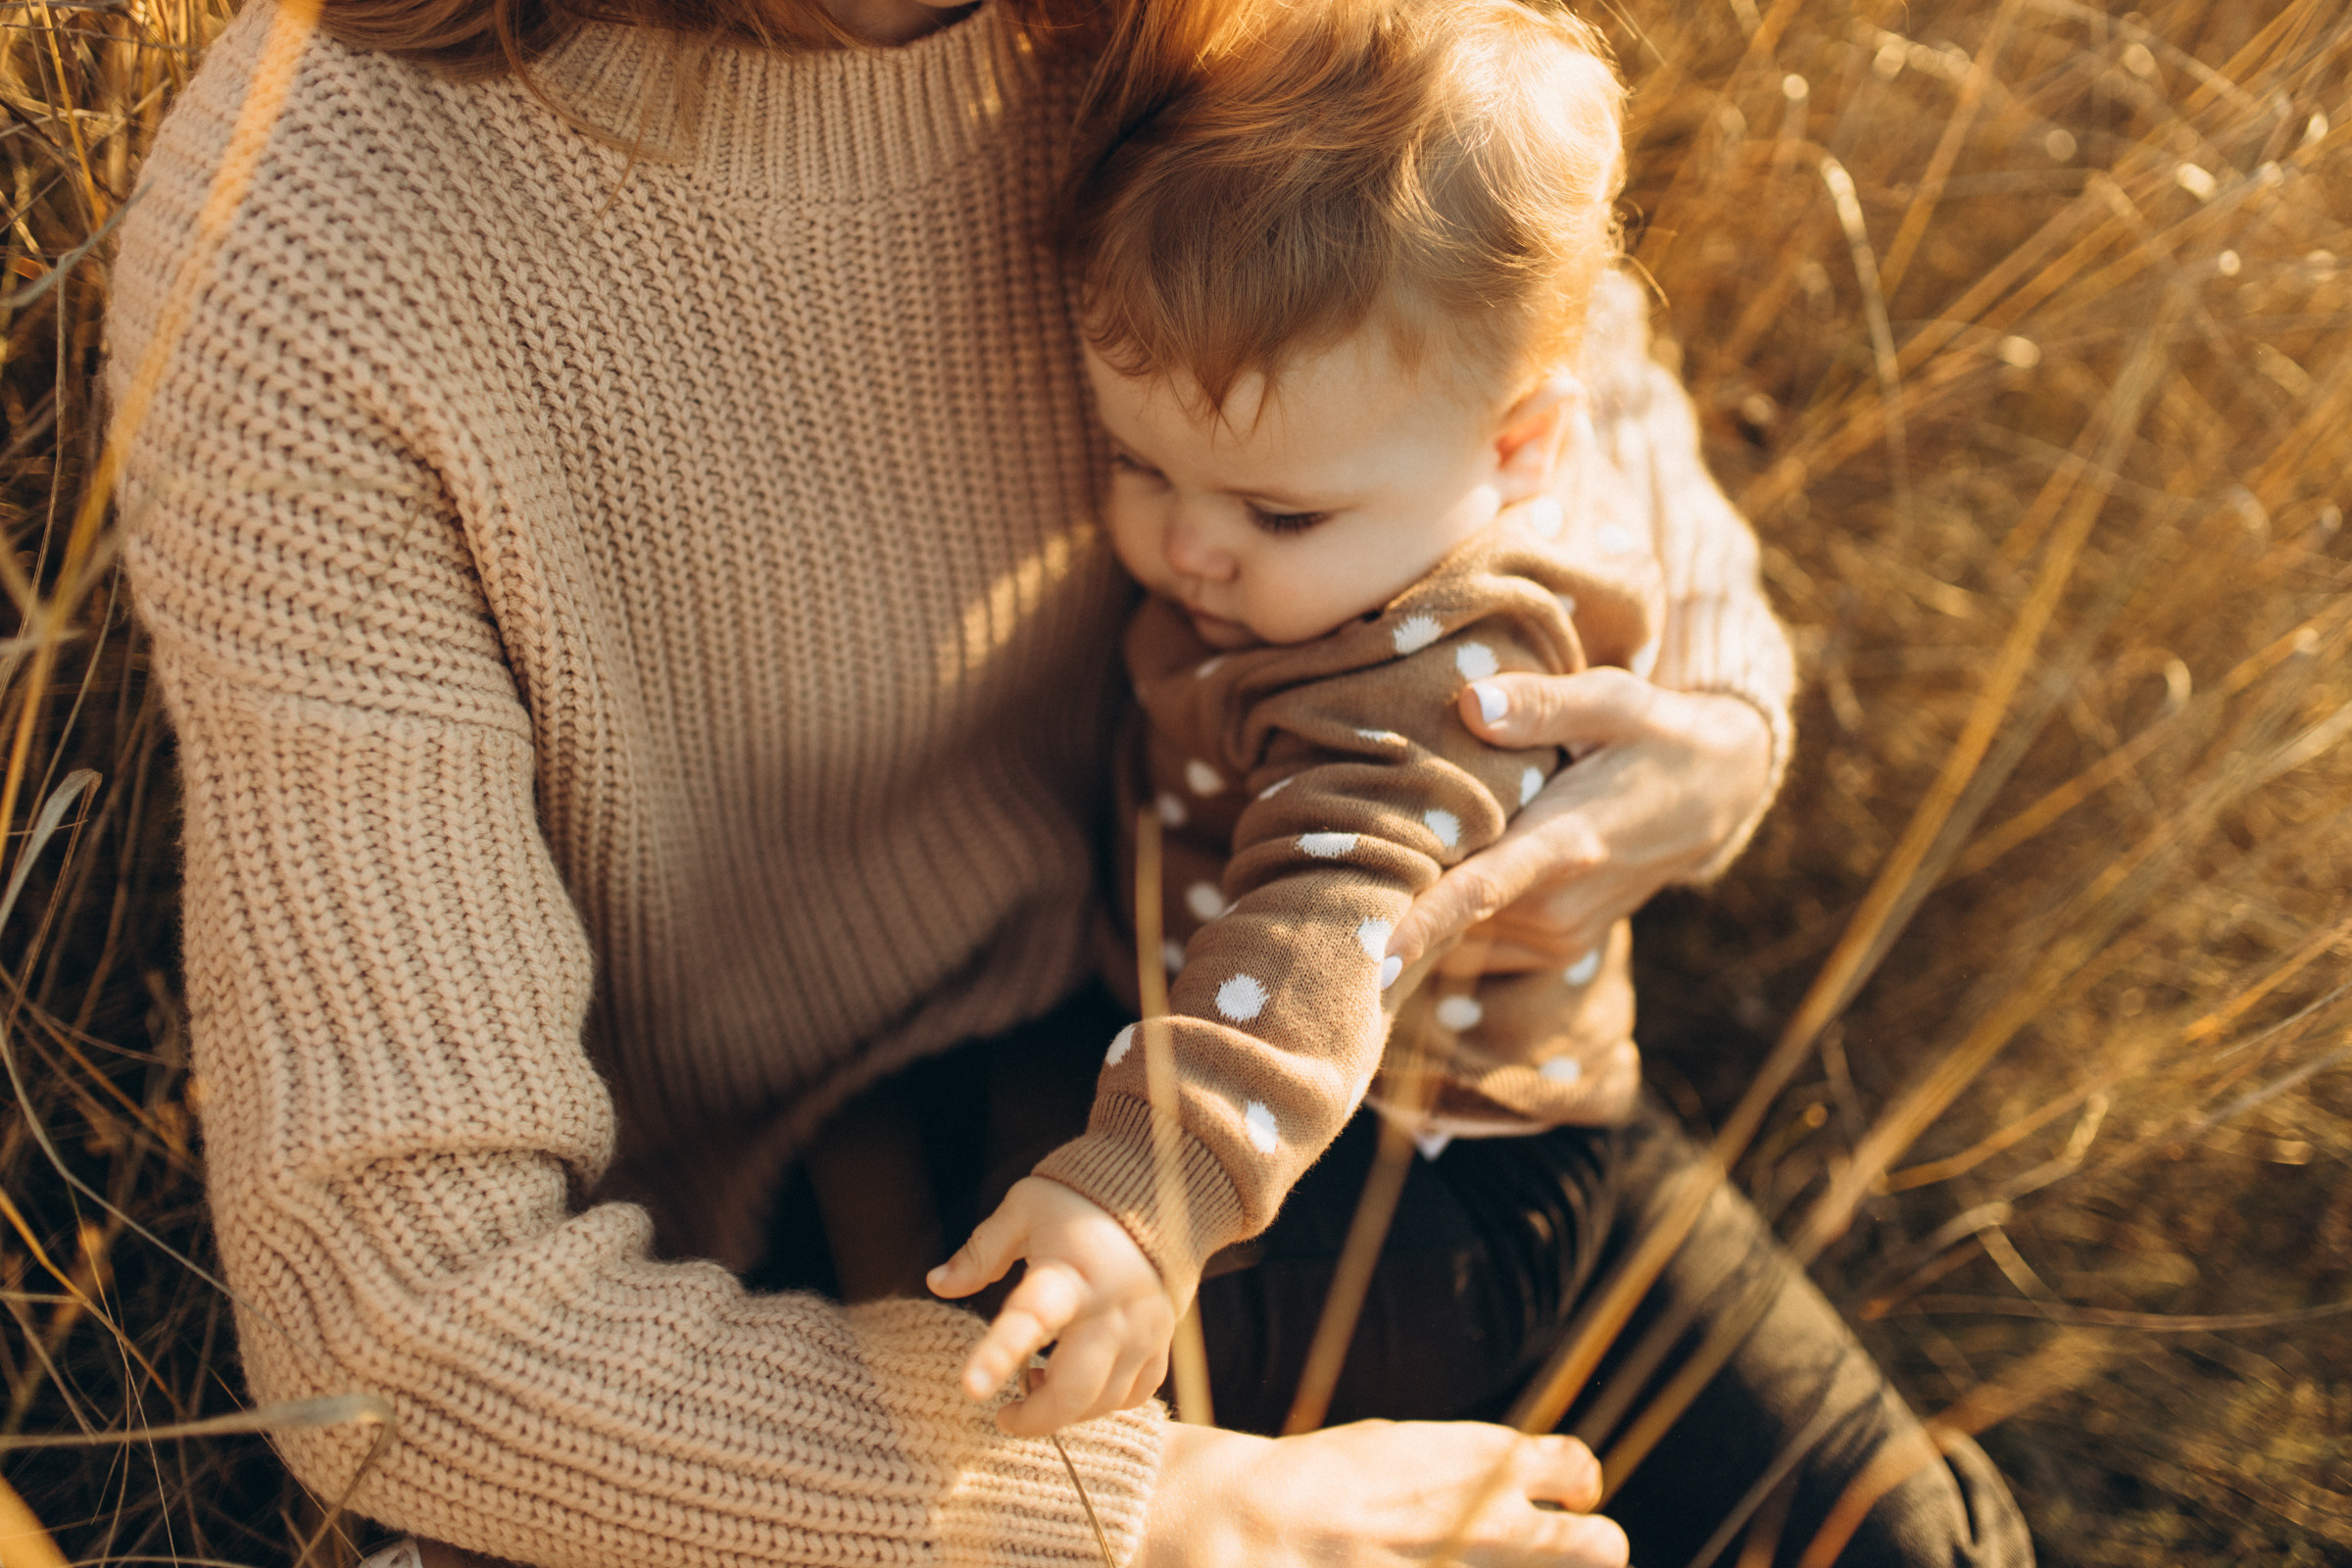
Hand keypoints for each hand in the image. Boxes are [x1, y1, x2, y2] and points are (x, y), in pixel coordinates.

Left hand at [928, 1177, 1175, 1435]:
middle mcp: (1111, 1309)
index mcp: (1068, 1274)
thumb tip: (937, 1282)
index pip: (1031, 1318)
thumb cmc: (1077, 1204)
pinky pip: (1133, 1395)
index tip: (972, 1389)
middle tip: (1004, 1417)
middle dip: (1034, 1417)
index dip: (999, 1355)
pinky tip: (1079, 1384)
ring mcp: (1143, 1330)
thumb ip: (980, 1252)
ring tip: (1037, 1384)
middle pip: (1074, 1389)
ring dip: (1064, 1411)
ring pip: (1103, 1401)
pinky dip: (1101, 1403)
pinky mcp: (1161, 1342)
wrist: (1152, 1196)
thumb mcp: (1022, 1211)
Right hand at [1140, 1420, 1627, 1567]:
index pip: (1577, 1469)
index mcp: (1484, 1461)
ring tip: (1492, 1564)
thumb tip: (1505, 1477)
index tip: (1564, 1497)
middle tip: (1566, 1553)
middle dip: (1593, 1550)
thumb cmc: (1321, 1480)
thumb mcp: (1400, 1446)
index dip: (1577, 1486)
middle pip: (1599, 1546)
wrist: (1262, 1526)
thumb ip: (1461, 1464)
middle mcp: (1497, 1519)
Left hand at [1391, 667, 1771, 974]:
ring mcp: (1558, 936)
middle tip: (1341, 861)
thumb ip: (1542, 704)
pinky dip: (1453, 918)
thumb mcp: (1614, 700)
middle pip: (1449, 913)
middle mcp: (1559, 906)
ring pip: (1460, 931)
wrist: (1716, 794)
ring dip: (1425, 902)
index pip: (1481, 892)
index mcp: (1566, 845)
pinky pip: (1479, 942)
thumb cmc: (1654, 734)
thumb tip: (1471, 704)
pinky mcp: (1556, 948)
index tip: (1374, 958)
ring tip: (1397, 851)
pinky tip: (1441, 870)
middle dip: (1394, 895)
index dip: (1423, 924)